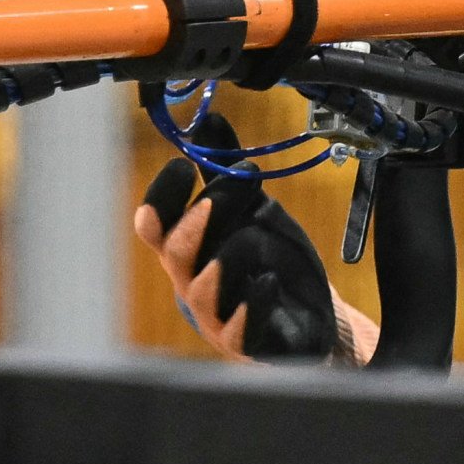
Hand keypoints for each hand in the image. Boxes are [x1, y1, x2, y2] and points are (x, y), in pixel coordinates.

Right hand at [135, 115, 376, 364]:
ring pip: (201, 290)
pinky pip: (237, 330)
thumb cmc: (270, 260)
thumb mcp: (252, 208)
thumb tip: (208, 119)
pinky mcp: (244, 344)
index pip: (153, 225)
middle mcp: (192, 282)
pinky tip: (269, 283)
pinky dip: (251, 305)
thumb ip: (227, 171)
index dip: (160, 197)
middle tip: (218, 197)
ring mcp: (214, 317)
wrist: (310, 314)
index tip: (181, 166)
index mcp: (188, 248)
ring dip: (224, 260)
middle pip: (174, 252)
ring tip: (253, 239)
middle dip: (195, 222)